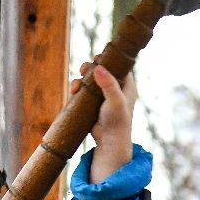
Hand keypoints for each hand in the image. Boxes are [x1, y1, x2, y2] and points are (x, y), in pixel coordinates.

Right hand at [73, 63, 136, 182]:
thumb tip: (98, 67)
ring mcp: (103, 96)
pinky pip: (84, 91)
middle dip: (90, 68)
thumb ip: (108, 83)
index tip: (97, 58)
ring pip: (90, 80)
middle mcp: (115, 89)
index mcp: (126, 86)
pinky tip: (73, 91)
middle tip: (83, 69)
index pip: (119, 66)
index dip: (108, 59)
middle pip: (101, 71)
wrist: (109, 142)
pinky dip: (78, 89)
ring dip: (81, 79)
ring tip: (76, 85)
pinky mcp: (92, 104)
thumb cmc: (117, 121)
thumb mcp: (115, 101)